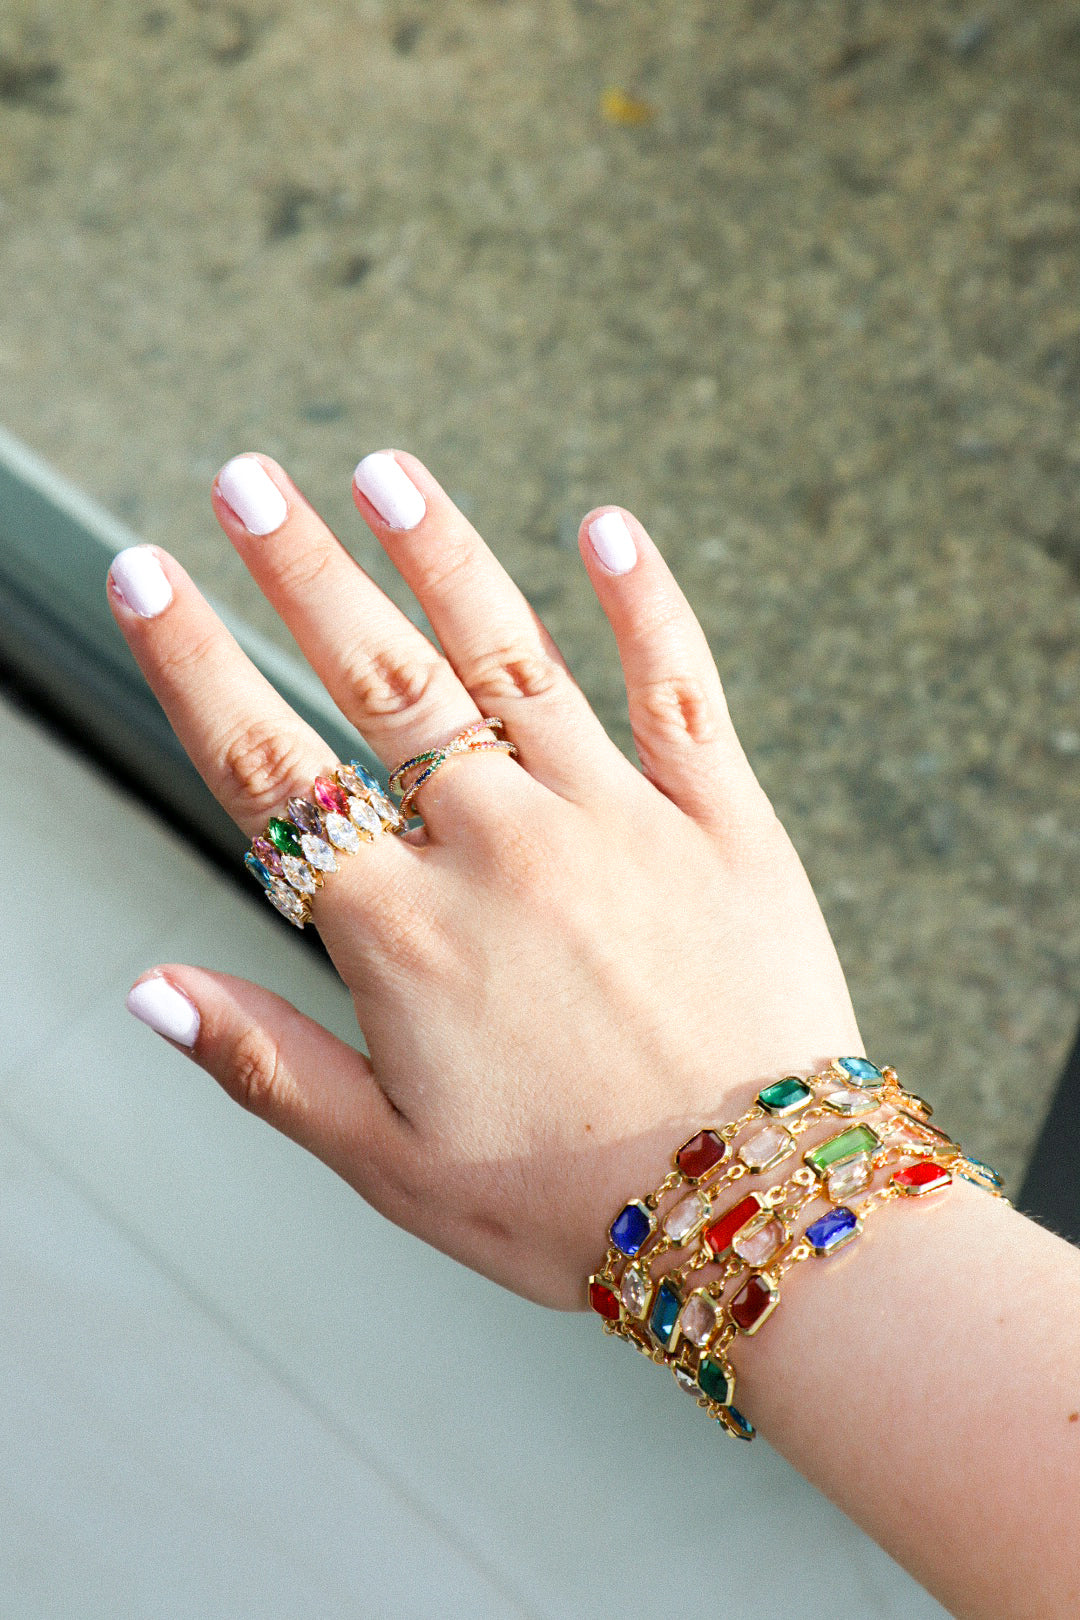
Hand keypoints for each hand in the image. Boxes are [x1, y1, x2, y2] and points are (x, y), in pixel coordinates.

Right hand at [111, 450, 860, 1307]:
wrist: (762, 1217)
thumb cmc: (569, 1204)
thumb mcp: (391, 1163)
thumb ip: (266, 1065)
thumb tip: (146, 988)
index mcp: (406, 933)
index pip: (270, 772)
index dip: (193, 665)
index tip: (142, 575)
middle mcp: (501, 850)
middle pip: (378, 681)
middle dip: (299, 568)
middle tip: (243, 478)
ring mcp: (617, 822)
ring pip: (510, 658)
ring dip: (441, 553)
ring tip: (383, 469)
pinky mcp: (723, 821)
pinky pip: (677, 688)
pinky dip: (643, 603)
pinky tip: (606, 526)